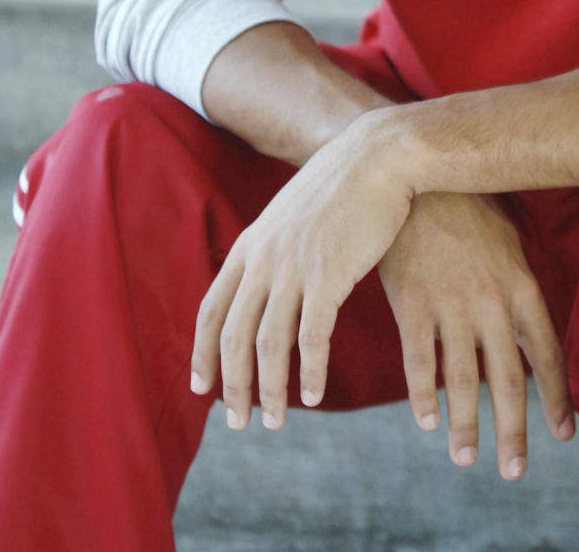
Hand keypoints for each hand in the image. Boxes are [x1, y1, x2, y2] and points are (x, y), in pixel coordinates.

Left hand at [190, 114, 411, 427]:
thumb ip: (277, 246)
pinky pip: (312, 338)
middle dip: (231, 385)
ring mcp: (294, 267)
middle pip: (233, 335)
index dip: (202, 353)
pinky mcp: (329, 275)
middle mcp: (264, 259)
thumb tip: (271, 275)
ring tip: (276, 421)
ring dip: (270, 389)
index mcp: (251, 245)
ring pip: (268, 344)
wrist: (378, 156)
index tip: (200, 388)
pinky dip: (308, 372)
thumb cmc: (344, 186)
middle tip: (237, 422)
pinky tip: (313, 394)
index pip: (211, 309)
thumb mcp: (294, 213)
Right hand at [378, 192, 574, 479]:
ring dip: (467, 426)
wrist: (416, 170)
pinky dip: (424, 397)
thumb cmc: (467, 198)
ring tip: (468, 458)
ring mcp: (451, 304)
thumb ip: (520, 280)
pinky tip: (428, 421)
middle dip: (513, 433)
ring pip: (463, 381)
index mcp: (521, 283)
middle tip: (514, 471)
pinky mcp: (412, 302)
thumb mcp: (509, 234)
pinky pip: (420, 363)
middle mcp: (491, 302)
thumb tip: (532, 320)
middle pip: (508, 381)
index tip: (561, 436)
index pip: (546, 354)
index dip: (555, 399)